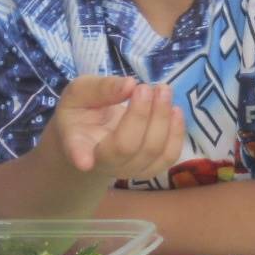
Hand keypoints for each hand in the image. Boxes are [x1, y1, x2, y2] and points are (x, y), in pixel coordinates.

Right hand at [50, 75, 185, 181]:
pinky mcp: (148, 168)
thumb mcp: (81, 91)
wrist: (91, 134)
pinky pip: (169, 156)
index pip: (77, 151)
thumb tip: (130, 84)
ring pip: (152, 152)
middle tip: (145, 87)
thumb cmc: (83, 110)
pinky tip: (175, 110)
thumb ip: (101, 88)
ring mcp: (127, 170)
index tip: (84, 162)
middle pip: (126, 147)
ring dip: (162, 119)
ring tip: (163, 90)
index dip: (80, 156)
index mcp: (77, 142)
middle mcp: (102, 162)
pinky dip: (176, 132)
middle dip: (141, 115)